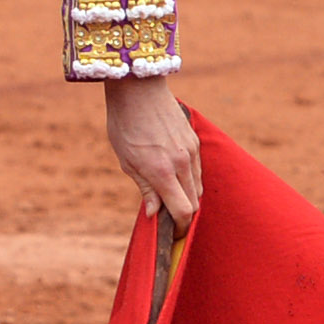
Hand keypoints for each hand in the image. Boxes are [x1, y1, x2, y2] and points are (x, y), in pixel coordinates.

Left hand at [103, 75, 201, 223]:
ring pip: (198, 186)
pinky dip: (190, 180)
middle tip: (171, 222)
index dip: (181, 228)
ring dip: (188, 197)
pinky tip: (175, 178)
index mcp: (162, 171)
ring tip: (171, 200)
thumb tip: (155, 214)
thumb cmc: (125, 125)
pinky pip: (198, 170)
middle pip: (194, 202)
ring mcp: (192, 151)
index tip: (174, 234)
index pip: (183, 211)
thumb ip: (145, 189)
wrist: (138, 89)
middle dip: (185, 215)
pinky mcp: (195, 141)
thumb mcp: (126, 160)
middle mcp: (182, 163)